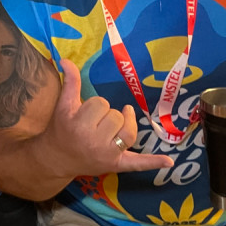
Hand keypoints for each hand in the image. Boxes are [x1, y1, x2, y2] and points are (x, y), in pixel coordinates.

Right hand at [46, 60, 173, 176]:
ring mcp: (106, 154)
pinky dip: (153, 162)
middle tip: (93, 125)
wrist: (56, 158)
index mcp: (78, 123)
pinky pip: (137, 163)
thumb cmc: (61, 128)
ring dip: (122, 127)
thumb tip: (66, 60)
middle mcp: (92, 140)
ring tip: (110, 131)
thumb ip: (70, 82)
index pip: (100, 103)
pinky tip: (169, 161)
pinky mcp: (116, 165)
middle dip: (106, 117)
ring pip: (128, 131)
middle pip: (115, 116)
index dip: (94, 106)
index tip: (83, 114)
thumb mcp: (63, 105)